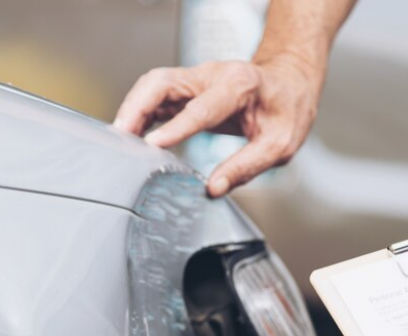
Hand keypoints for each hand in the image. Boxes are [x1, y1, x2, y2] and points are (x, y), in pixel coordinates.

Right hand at [113, 55, 322, 196]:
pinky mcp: (186, 88)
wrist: (289, 82)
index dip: (176, 127)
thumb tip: (214, 188)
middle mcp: (212, 76)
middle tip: (121, 139)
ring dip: (131, 109)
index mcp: (239, 86)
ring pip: (152, 85)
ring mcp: (196, 79)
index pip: (201, 108)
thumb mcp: (280, 144)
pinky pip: (154, 95)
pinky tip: (128, 135)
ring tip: (118, 141)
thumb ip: (246, 166)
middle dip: (137, 108)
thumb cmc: (287, 109)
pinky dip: (138, 112)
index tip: (152, 145)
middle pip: (162, 83)